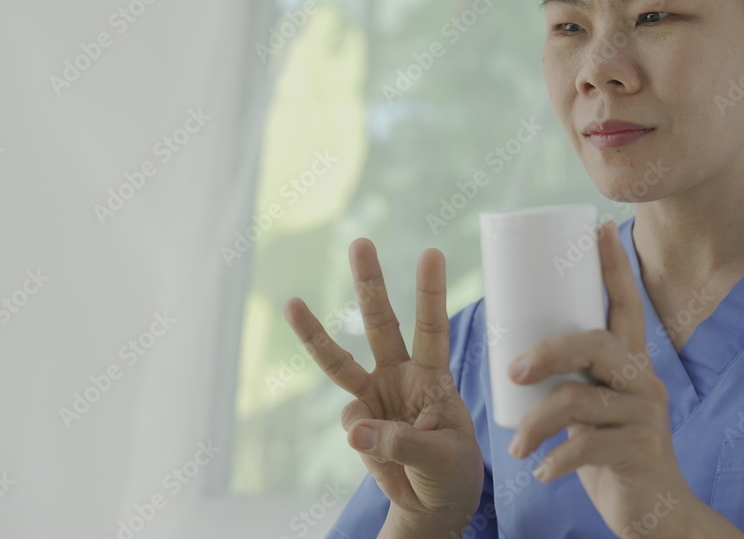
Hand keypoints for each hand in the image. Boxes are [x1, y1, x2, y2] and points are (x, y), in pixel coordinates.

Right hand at [282, 238, 482, 524]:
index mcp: (434, 376)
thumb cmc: (451, 471)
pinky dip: (363, 441)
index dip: (430, 292)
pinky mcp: (358, 422)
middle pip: (382, 323)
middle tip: (361, 242)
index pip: (433, 327)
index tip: (432, 252)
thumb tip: (353, 430)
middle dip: (370, 284)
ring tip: (291, 303)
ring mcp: (376, 395)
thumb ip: (400, 442)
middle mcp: (401, 375)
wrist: (433, 501)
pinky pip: (351, 424)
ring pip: (341, 362)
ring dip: (315, 333)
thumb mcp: (442, 458)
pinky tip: (386, 460)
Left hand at [504, 221, 707, 537]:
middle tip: (510, 371)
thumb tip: (509, 359)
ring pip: (580, 399)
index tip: (601, 226)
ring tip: (516, 445)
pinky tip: (540, 471)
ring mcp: (645, 416)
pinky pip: (588, 447)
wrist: (655, 515)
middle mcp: (643, 381)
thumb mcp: (592, 410)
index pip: (626, 305)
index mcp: (629, 364)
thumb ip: (568, 382)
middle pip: (595, 342)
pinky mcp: (640, 452)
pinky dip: (556, 460)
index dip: (614, 267)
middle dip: (547, 351)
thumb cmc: (609, 454)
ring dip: (537, 423)